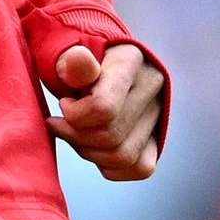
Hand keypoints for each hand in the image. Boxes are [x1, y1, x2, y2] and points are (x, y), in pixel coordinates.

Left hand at [49, 42, 166, 179]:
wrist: (91, 63)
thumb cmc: (72, 59)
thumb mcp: (64, 51)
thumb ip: (70, 60)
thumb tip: (77, 59)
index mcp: (129, 60)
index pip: (104, 108)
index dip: (74, 116)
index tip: (64, 103)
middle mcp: (152, 84)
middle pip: (110, 136)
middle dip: (75, 136)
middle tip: (61, 122)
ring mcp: (158, 111)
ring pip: (123, 156)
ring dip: (88, 152)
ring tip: (74, 133)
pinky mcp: (157, 135)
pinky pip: (139, 168)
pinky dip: (109, 166)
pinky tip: (92, 148)